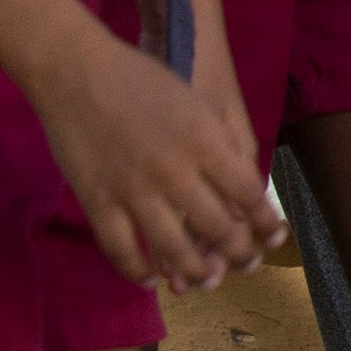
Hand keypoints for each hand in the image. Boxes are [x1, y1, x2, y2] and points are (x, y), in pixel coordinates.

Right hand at [32, 29, 282, 292]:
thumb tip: (246, 189)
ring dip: (197, 273)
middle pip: (219, 229)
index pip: (249, 194)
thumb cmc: (140, 78)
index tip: (275, 238)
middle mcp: (174, 170)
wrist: (74, 69)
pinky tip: (153, 279)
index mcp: (204, 140)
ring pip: (175, 251)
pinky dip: (140, 272)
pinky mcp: (98, 202)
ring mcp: (134, 190)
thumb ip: (220, 145)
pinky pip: (123, 252)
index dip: (266, 223)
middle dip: (240, 255)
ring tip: (209, 280)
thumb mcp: (195, 103)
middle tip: (247, 264)